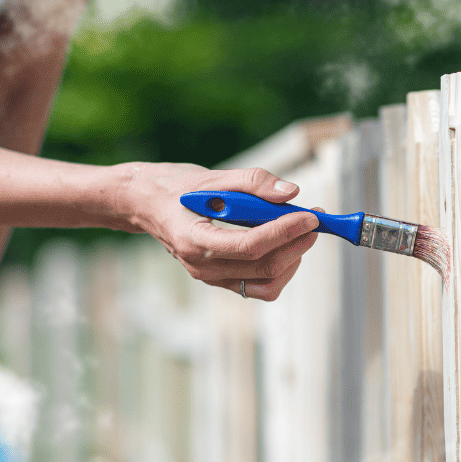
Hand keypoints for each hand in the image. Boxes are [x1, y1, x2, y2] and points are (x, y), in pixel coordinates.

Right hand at [120, 162, 319, 300]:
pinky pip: (259, 286)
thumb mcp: (213, 175)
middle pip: (264, 267)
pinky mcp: (221, 280)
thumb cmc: (177, 187)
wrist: (146, 204)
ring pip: (267, 284)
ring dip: (292, 259)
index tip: (310, 215)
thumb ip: (253, 181)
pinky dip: (280, 268)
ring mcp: (211, 277)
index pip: (251, 245)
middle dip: (297, 244)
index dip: (286, 232)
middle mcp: (203, 267)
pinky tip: (285, 243)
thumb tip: (291, 193)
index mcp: (196, 240)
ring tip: (301, 231)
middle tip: (314, 219)